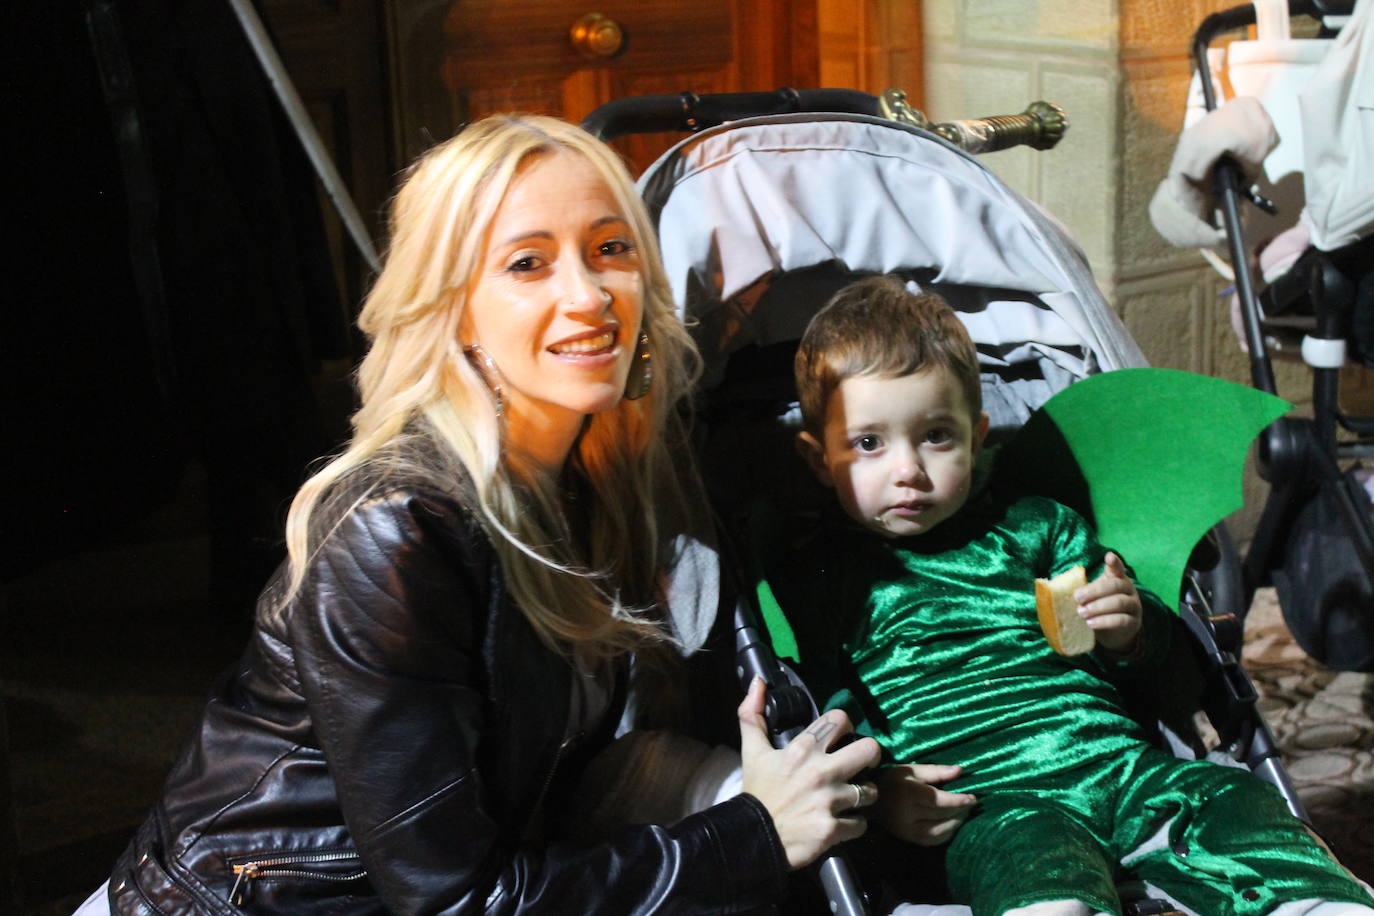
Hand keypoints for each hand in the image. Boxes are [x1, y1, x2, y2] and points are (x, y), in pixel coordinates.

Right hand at [737, 677, 881, 868]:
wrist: (752, 838)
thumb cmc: (757, 793)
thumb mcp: (752, 751)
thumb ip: (752, 714)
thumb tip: (758, 681)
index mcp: (803, 749)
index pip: (840, 719)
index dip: (845, 726)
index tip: (842, 737)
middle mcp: (821, 771)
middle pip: (870, 749)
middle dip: (870, 757)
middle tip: (861, 766)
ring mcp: (830, 801)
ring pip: (871, 791)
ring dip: (864, 796)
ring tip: (852, 799)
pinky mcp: (834, 828)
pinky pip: (861, 823)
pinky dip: (854, 825)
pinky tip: (843, 824)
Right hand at [875, 764, 975, 845]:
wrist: (870, 802)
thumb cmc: (893, 781)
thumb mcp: (911, 770)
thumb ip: (936, 771)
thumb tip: (960, 770)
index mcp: (907, 794)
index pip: (938, 800)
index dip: (958, 800)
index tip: (973, 797)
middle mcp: (907, 814)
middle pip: (941, 815)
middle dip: (960, 810)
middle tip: (972, 803)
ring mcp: (908, 830)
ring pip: (940, 831)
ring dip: (957, 823)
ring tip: (965, 813)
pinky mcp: (909, 839)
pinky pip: (934, 840)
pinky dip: (948, 834)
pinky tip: (954, 824)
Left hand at [1074, 551, 1141, 653]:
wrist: (1114, 632)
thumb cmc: (1100, 608)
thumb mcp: (1093, 596)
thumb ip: (1084, 590)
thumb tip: (1058, 588)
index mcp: (1118, 579)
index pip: (1118, 568)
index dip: (1114, 563)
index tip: (1109, 556)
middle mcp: (1129, 590)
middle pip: (1115, 585)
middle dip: (1094, 591)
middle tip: (1077, 597)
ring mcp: (1134, 606)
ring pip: (1119, 603)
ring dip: (1098, 607)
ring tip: (1081, 613)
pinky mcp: (1133, 622)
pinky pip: (1121, 620)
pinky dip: (1104, 621)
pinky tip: (1091, 623)